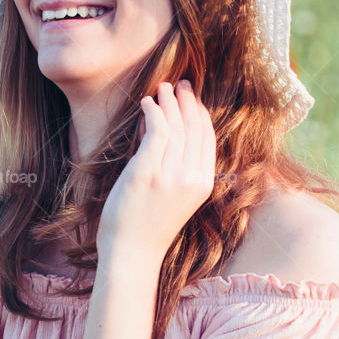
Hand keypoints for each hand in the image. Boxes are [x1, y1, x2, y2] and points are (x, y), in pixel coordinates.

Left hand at [96, 80, 215, 261]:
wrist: (132, 254)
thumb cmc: (146, 227)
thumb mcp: (174, 197)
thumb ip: (176, 168)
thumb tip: (165, 130)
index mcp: (203, 184)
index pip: (206, 139)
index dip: (200, 114)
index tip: (192, 97)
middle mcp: (192, 178)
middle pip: (194, 128)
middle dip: (188, 101)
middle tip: (179, 84)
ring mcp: (170, 175)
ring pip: (176, 126)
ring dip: (169, 102)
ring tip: (161, 88)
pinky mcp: (147, 172)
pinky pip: (157, 131)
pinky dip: (153, 112)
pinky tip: (147, 103)